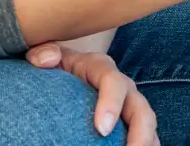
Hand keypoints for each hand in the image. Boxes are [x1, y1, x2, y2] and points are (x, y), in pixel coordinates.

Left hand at [26, 43, 157, 143]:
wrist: (63, 77)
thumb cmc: (55, 68)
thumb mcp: (46, 55)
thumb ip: (42, 53)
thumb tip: (46, 59)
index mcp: (101, 68)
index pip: (113, 81)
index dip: (111, 103)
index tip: (101, 129)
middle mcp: (122, 86)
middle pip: (139, 108)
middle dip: (140, 132)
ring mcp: (128, 105)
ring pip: (147, 124)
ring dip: (147, 142)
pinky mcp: (129, 121)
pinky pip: (146, 135)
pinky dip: (147, 145)